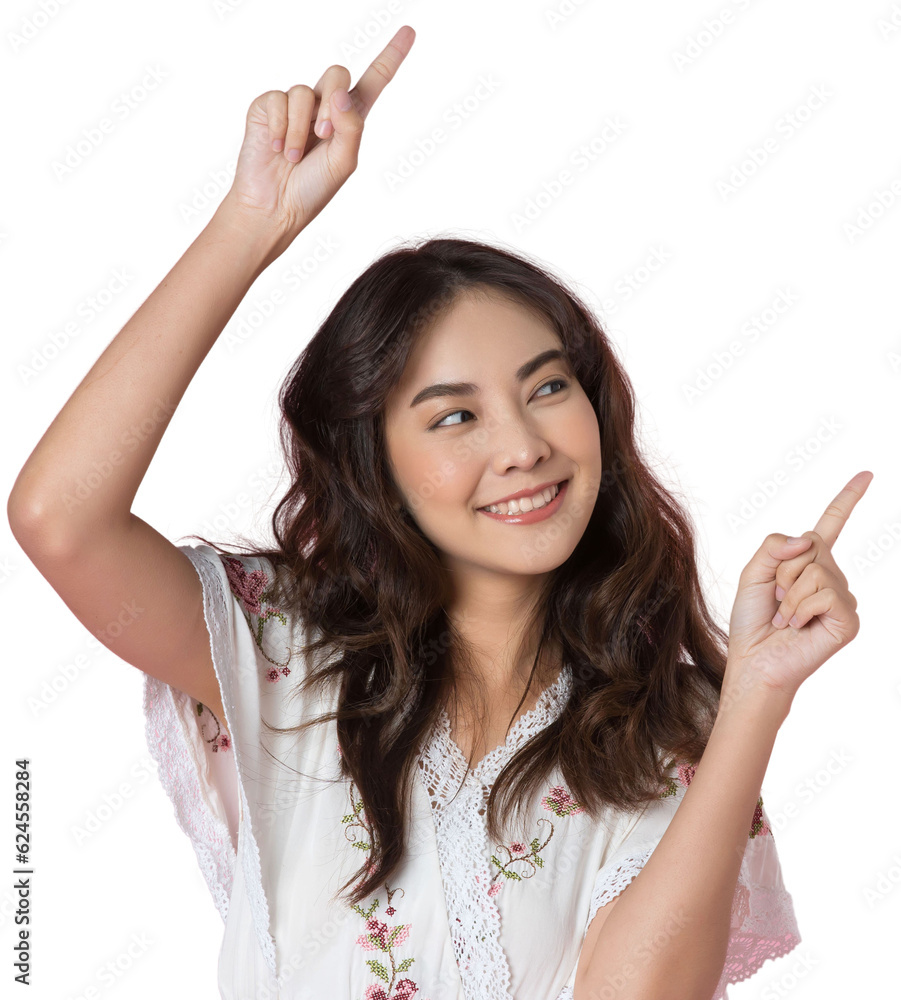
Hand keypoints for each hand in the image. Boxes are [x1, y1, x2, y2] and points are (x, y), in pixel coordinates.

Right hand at [219, 24, 414, 240]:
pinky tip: (278, 149)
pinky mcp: (269, 107)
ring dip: (301, 128)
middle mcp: (323, 106)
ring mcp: (295, 105)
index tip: (409, 32)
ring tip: (295, 156)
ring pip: (305, 91)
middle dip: (331, 103)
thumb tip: (341, 93)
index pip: (374, 81)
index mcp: (349, 120)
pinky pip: (279, 99)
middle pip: (336, 74)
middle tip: (323, 135)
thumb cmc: (312, 190)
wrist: (275, 206)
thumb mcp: (344, 163)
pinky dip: (282, 127)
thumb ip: (351, 127)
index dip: (391, 56)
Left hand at [724, 470, 872, 707]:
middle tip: (776, 600)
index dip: (848, 499)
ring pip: (815, 569)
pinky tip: (797, 626)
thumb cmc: (752, 621)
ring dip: (789, 593)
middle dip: (783, 570)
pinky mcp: (849, 619)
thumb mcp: (753, 574)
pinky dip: (801, 608)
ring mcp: (843, 598)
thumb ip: (774, 547)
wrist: (754, 661)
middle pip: (812, 544)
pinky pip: (824, 593)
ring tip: (786, 617)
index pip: (832, 524)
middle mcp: (832, 577)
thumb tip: (809, 538)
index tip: (867, 474)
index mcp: (809, 563)